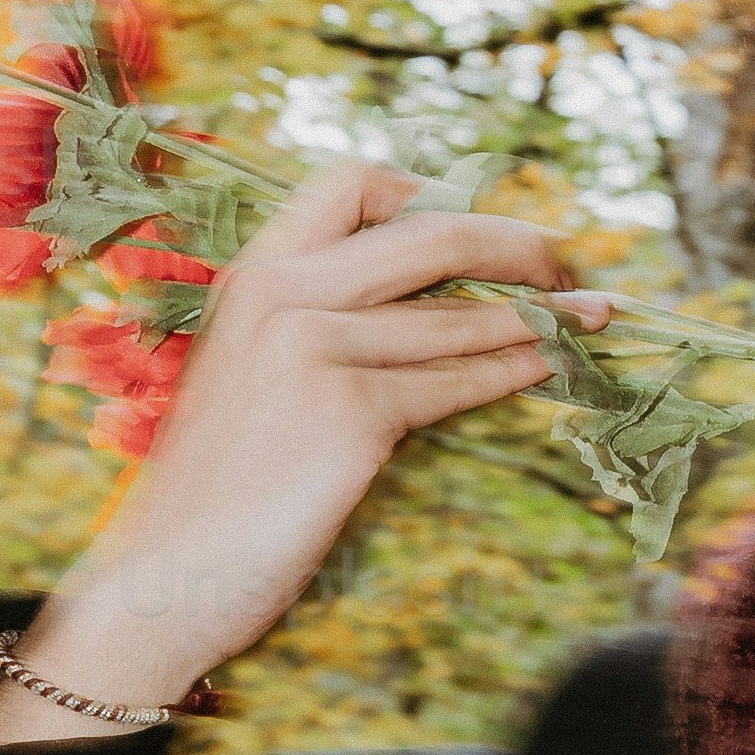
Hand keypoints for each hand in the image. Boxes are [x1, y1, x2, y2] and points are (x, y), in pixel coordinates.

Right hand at [0, 173, 607, 747]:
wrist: (164, 574)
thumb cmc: (216, 486)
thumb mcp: (252, 373)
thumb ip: (314, 322)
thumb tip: (428, 296)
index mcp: (255, 272)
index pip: (353, 180)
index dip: (430, 191)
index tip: (481, 223)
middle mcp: (282, 294)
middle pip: (432, 232)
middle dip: (517, 242)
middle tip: (566, 266)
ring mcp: (313, 348)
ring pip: (460, 315)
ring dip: (540, 316)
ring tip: (590, 319)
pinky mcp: (349, 413)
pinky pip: (457, 381)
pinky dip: (514, 371)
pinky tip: (547, 369)